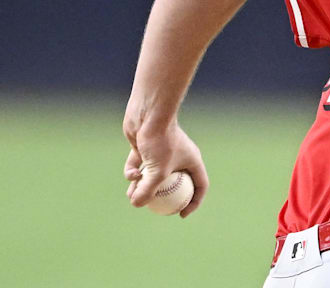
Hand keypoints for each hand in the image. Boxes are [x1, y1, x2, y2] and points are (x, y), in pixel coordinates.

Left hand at [123, 102, 208, 217]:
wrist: (150, 114)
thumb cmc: (161, 141)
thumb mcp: (157, 172)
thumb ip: (147, 191)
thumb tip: (136, 205)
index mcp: (192, 162)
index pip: (199, 186)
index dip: (193, 202)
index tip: (181, 214)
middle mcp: (179, 158)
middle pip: (174, 183)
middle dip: (162, 197)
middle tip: (154, 208)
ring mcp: (161, 152)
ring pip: (153, 175)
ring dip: (142, 186)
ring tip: (132, 195)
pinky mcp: (145, 148)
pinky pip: (140, 165)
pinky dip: (134, 171)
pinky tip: (130, 174)